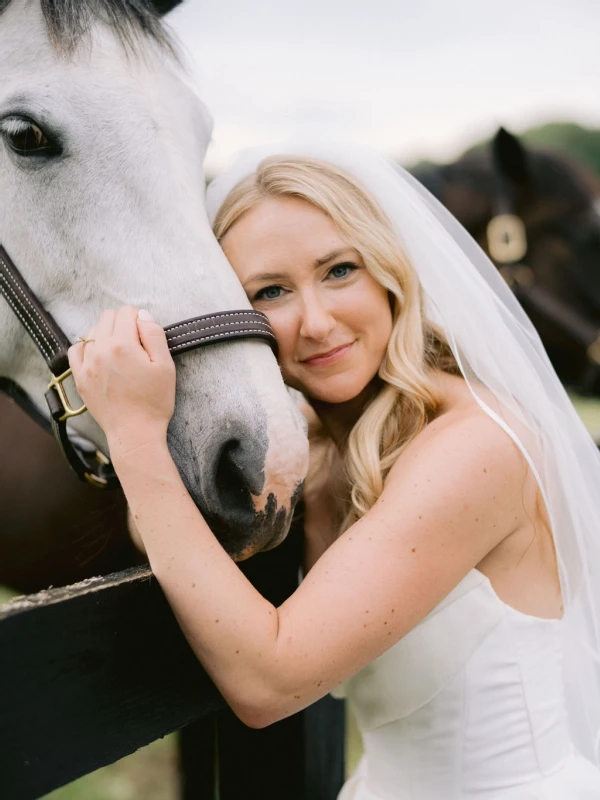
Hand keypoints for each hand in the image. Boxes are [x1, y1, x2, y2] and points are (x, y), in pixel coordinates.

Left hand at [68, 306, 175, 458]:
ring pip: (92, 331)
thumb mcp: (165, 366)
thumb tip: (143, 315)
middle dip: (123, 323)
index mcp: (122, 345)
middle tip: (136, 344)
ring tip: (120, 353)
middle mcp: (100, 350)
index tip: (146, 335)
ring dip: (106, 334)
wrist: (135, 433)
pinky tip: (99, 356)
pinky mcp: (80, 377)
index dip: (140, 319)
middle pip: (107, 317)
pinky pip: (75, 350)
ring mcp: (87, 364)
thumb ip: (154, 335)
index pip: (127, 312)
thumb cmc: (154, 402)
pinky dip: (87, 347)